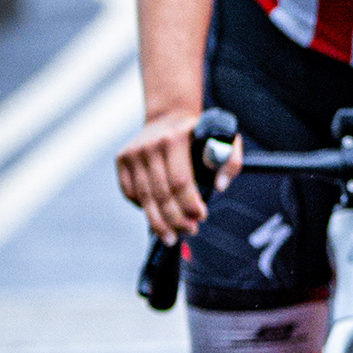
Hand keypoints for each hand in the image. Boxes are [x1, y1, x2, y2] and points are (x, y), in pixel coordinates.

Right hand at [115, 109, 239, 242]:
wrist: (168, 116)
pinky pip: (130, 192)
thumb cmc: (199, 134)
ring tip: (172, 236)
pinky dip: (142, 207)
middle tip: (189, 231)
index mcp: (175, 138)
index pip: (180, 180)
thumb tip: (220, 186)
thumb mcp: (224, 139)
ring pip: (144, 197)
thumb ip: (230, 162)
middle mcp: (150, 145)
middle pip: (161, 193)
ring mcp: (133, 152)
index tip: (201, 217)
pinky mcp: (122, 159)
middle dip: (176, 218)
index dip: (189, 203)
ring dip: (159, 221)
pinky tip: (156, 216)